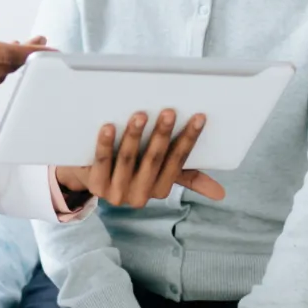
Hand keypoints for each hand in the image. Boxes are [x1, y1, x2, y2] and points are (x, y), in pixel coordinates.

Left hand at [56, 110, 225, 207]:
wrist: (87, 176)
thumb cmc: (131, 167)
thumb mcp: (159, 172)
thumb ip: (187, 178)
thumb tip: (221, 193)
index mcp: (159, 190)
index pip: (178, 162)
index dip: (188, 140)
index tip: (198, 117)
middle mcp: (140, 195)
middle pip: (154, 161)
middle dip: (162, 135)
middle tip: (168, 111)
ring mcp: (116, 193)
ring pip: (128, 161)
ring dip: (134, 137)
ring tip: (139, 115)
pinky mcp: (95, 185)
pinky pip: (102, 162)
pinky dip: (105, 144)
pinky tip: (108, 125)